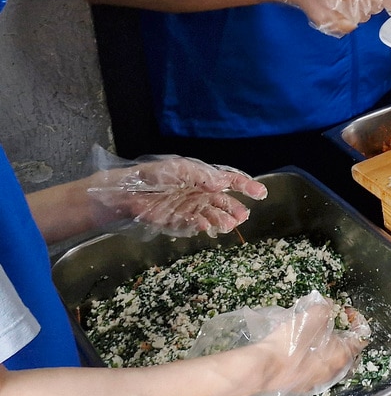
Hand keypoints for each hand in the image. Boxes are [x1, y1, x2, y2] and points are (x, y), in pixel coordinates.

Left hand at [86, 148, 267, 237]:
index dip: (246, 186)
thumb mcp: (179, 169)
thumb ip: (201, 175)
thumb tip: (220, 184)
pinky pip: (195, 224)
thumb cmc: (152, 176)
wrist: (125, 193)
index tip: (260, 193)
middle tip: (243, 216)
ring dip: (222, 220)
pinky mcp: (178, 221)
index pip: (229, 180)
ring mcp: (190, 208)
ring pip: (213, 215)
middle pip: (224, 201)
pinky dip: (203, 226)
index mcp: (202, 177)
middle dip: (235, 208)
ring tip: (228, 225)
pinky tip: (207, 227)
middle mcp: (200, 193)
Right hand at [190, 292, 368, 395]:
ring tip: (316, 334)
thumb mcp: (314, 314)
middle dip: (344, 336)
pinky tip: (301, 350)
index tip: (345, 311)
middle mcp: (335, 372)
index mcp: (344, 355)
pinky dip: (314, 359)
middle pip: (349, 352)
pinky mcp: (303, 387)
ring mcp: (319, 382)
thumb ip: (326, 307)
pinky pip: (315, 370)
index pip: (362, 337)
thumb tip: (328, 306)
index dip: (356, 320)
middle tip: (333, 323)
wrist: (264, 368)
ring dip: (329, 348)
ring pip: (331, 363)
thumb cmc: (293, 341)